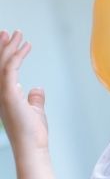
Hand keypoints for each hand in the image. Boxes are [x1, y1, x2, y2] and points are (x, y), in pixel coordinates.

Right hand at [0, 30, 48, 155]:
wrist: (31, 146)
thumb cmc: (32, 132)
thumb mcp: (35, 110)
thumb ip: (34, 98)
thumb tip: (36, 88)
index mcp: (5, 95)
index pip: (2, 71)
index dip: (5, 55)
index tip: (10, 41)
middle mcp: (0, 93)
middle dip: (3, 46)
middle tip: (7, 32)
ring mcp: (2, 93)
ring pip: (3, 64)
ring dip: (10, 47)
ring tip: (18, 34)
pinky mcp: (8, 94)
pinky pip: (10, 69)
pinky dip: (17, 56)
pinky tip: (26, 47)